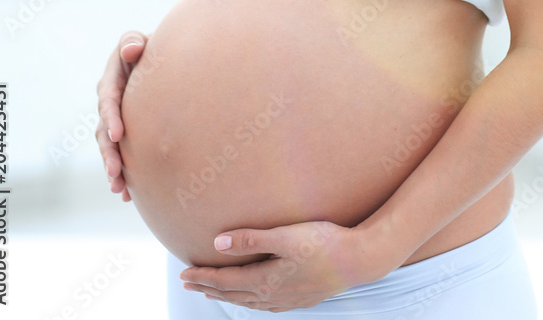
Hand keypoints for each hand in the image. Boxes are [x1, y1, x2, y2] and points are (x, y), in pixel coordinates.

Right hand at [95, 30, 148, 200]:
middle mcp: (110, 101)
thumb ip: (133, 43)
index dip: (111, 116)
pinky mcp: (125, 132)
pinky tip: (128, 196)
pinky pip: (122, 154)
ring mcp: (116, 118)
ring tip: (119, 189)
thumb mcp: (140, 41)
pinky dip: (124, 174)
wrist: (163, 60)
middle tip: (115, 172)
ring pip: (110, 147)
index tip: (117, 135)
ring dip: (113, 168)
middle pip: (104, 130)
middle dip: (108, 153)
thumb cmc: (153, 47)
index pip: (108, 99)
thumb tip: (130, 50)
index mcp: (111, 79)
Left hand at [178, 219, 389, 311]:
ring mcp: (288, 299)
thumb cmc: (323, 242)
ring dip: (228, 296)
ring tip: (213, 292)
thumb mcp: (285, 236)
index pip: (226, 280)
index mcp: (266, 280)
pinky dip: (251, 303)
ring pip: (249, 301)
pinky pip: (267, 306)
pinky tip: (254, 299)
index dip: (203, 277)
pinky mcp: (301, 298)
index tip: (184, 273)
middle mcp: (274, 295)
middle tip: (188, 284)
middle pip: (233, 293)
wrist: (358, 259)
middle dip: (209, 288)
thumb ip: (252, 239)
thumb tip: (218, 243)